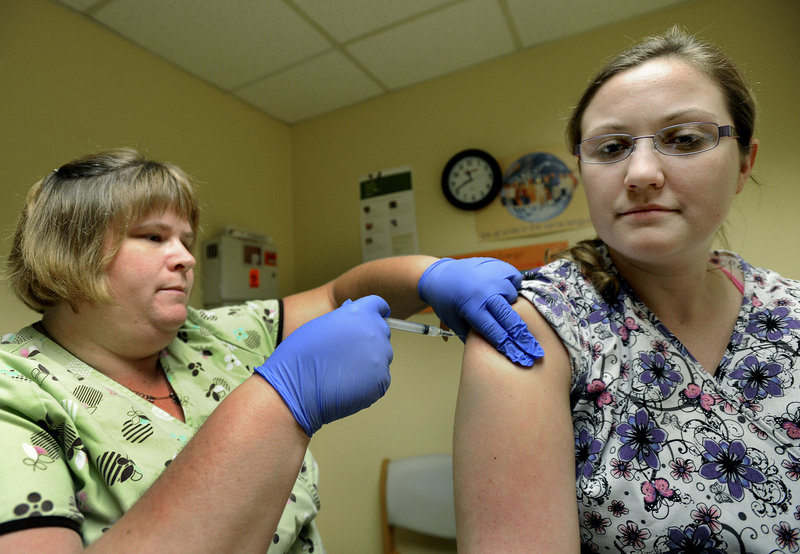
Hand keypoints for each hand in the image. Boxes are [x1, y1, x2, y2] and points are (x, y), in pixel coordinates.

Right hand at [254, 295, 392, 435]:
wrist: (296, 388)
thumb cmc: (301, 356)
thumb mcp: (320, 324)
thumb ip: (344, 319)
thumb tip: (355, 320)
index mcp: (359, 313)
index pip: (378, 306)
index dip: (374, 312)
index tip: (372, 319)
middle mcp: (374, 332)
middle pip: (381, 332)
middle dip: (369, 339)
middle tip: (348, 352)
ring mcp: (380, 358)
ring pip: (382, 357)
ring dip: (368, 361)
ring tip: (344, 370)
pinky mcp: (381, 381)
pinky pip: (380, 378)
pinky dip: (368, 381)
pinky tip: (347, 382)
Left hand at [418, 257, 543, 366]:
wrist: (440, 275)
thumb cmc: (447, 302)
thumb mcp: (455, 322)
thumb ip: (473, 337)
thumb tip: (492, 353)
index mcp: (472, 308)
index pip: (496, 332)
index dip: (510, 347)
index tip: (522, 358)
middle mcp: (485, 292)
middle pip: (510, 319)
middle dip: (524, 338)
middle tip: (536, 351)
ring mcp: (494, 277)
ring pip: (514, 298)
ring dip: (512, 306)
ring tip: (503, 309)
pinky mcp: (499, 266)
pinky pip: (515, 280)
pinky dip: (512, 287)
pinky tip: (504, 292)